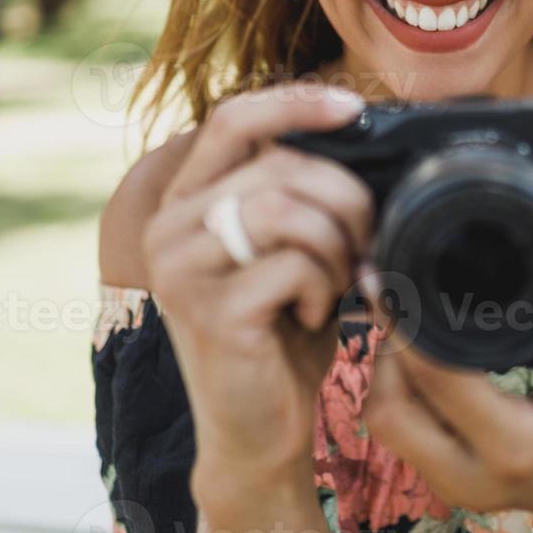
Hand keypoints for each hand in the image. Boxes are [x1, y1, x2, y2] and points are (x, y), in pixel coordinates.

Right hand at [142, 83, 374, 481]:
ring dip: (337, 245)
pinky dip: (324, 288)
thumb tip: (355, 130)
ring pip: (291, 210)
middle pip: (283, 166)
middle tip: (362, 247)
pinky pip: (295, 265)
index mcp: (186, 202)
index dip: (296, 102)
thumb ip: (297, 192)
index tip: (355, 109)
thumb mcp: (287, 248)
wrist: (259, 430)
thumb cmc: (282, 334)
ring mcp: (182, 269)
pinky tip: (312, 314)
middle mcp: (170, 227)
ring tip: (336, 281)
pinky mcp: (210, 311)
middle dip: (347, 201)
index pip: (233, 118)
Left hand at [360, 240, 532, 522]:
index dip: (406, 326)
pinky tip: (415, 355)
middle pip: (388, 409)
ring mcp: (451, 487)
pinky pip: (398, 432)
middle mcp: (472, 476)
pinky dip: (398, 389)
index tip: (392, 281)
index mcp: (515, 446)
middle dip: (386, 351)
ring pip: (384, 421)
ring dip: (386, 370)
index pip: (436, 380)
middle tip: (397, 303)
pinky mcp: (441, 483)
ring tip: (406, 324)